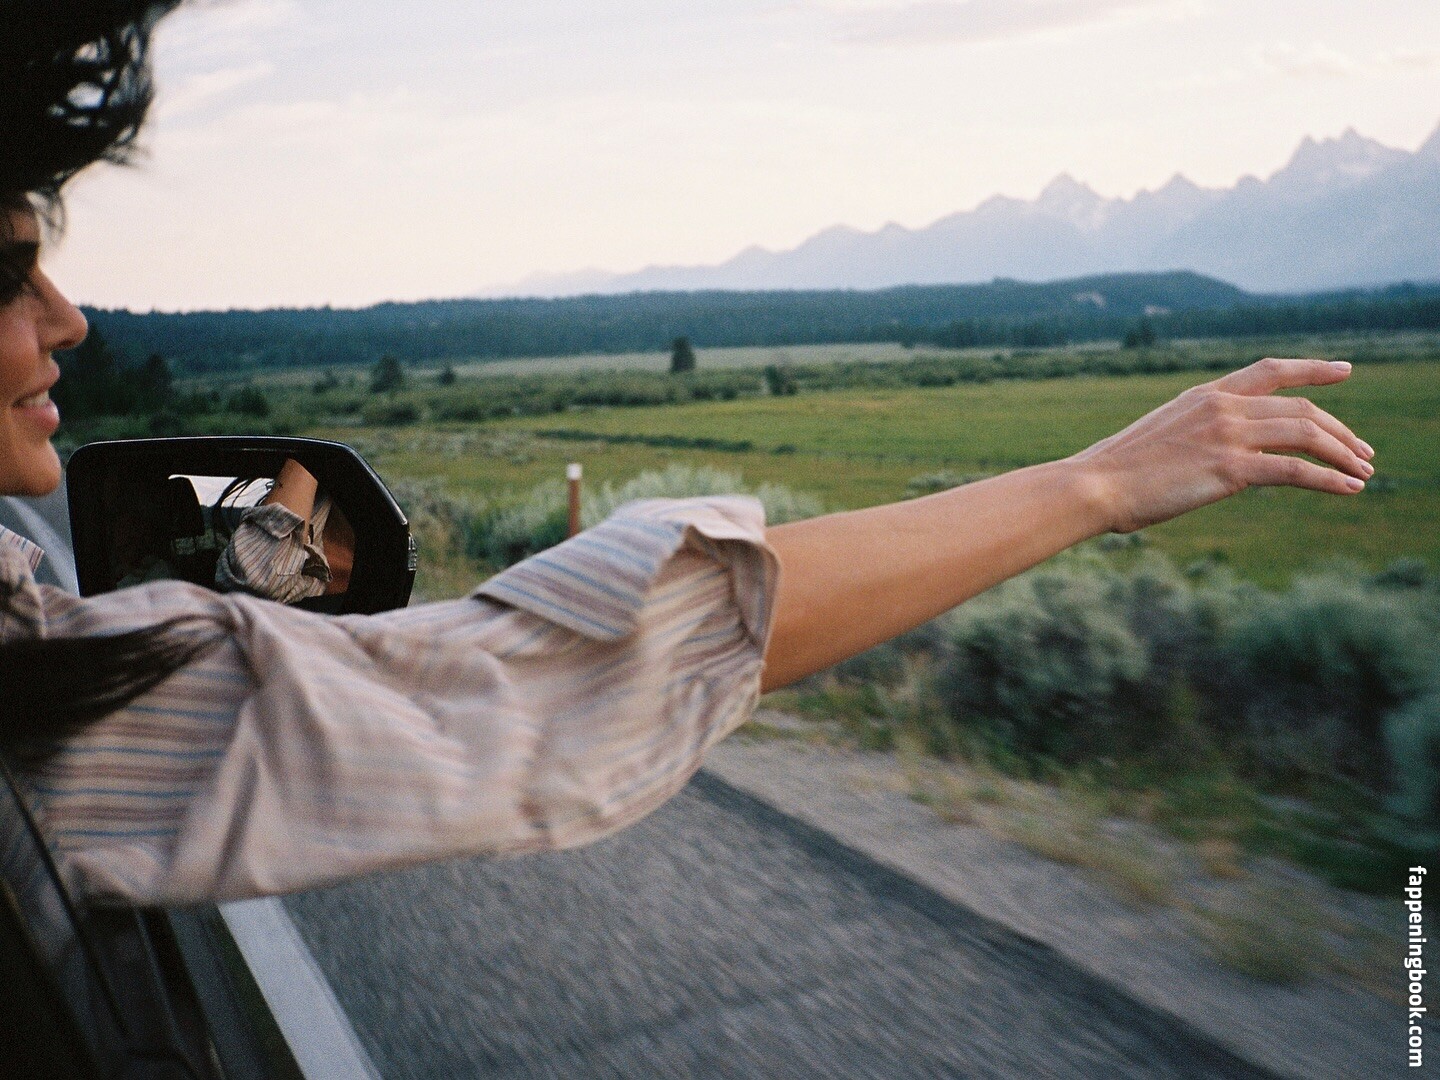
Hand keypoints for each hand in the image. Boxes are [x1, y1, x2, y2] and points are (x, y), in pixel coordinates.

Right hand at [1070, 357, 1374, 533]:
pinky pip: (1295, 470)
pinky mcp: (1230, 469)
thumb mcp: (1160, 437)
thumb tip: (1211, 454)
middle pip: (1301, 410)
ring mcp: (1227, 435)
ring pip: (1306, 435)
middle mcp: (1221, 408)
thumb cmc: (1115, 471)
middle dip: (1340, 431)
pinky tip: (1349, 489)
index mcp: (1204, 396)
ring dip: (1343, 454)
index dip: (1312, 370)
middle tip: (1363, 452)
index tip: (1344, 372)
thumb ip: (1194, 435)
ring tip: (1364, 472)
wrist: (1094, 485)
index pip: (1270, 371)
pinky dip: (1329, 479)